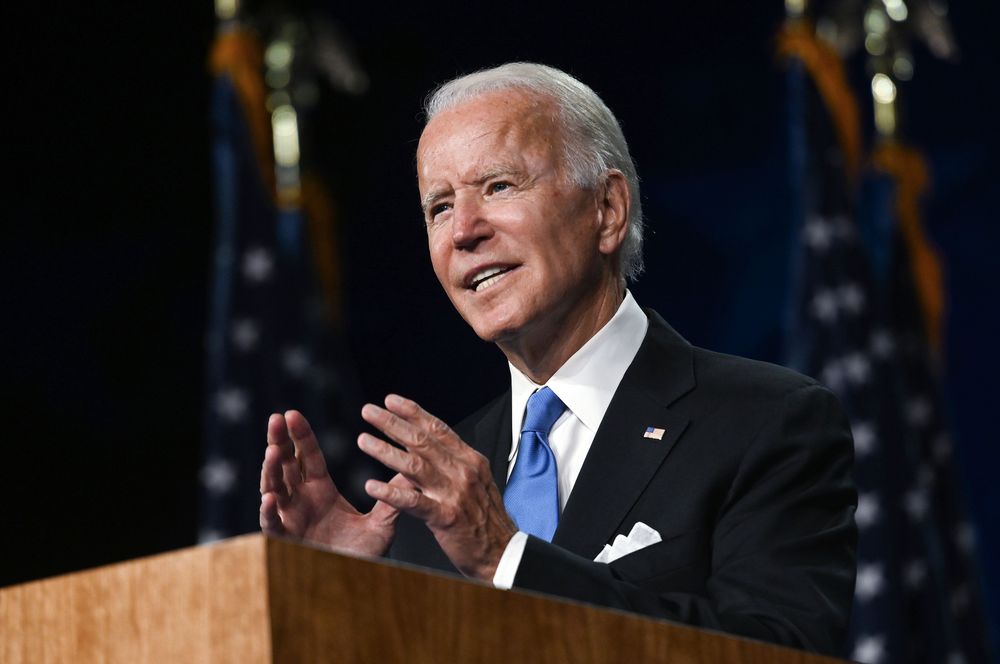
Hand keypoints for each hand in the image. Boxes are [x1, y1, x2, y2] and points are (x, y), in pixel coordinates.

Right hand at [259, 410, 401, 556]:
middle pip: (285, 465)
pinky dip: (269, 512)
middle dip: (278, 441)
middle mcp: (301, 500)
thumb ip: (393, 498)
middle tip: (275, 419)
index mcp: (320, 490)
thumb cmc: (361, 555)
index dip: (300, 435)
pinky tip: (270, 498)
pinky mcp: (285, 540)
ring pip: (273, 489)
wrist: (352, 587)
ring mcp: (290, 519)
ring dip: (271, 470)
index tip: (292, 413)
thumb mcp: (381, 524)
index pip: (308, 456)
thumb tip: (412, 471)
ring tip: (273, 452)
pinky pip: (273, 525)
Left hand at [357, 394, 516, 580]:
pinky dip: (391, 492)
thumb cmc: (485, 520)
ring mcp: (455, 493)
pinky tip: (372, 486)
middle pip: (422, 441)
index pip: (438, 428)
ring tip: (363, 441)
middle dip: (392, 423)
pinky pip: (414, 502)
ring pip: (414, 465)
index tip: (390, 401)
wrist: (503, 553)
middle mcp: (463, 471)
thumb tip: (426, 446)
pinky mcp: (446, 517)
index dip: (412, 412)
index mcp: (470, 460)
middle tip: (369, 412)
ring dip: (385, 451)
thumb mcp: (475, 482)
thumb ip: (452, 463)